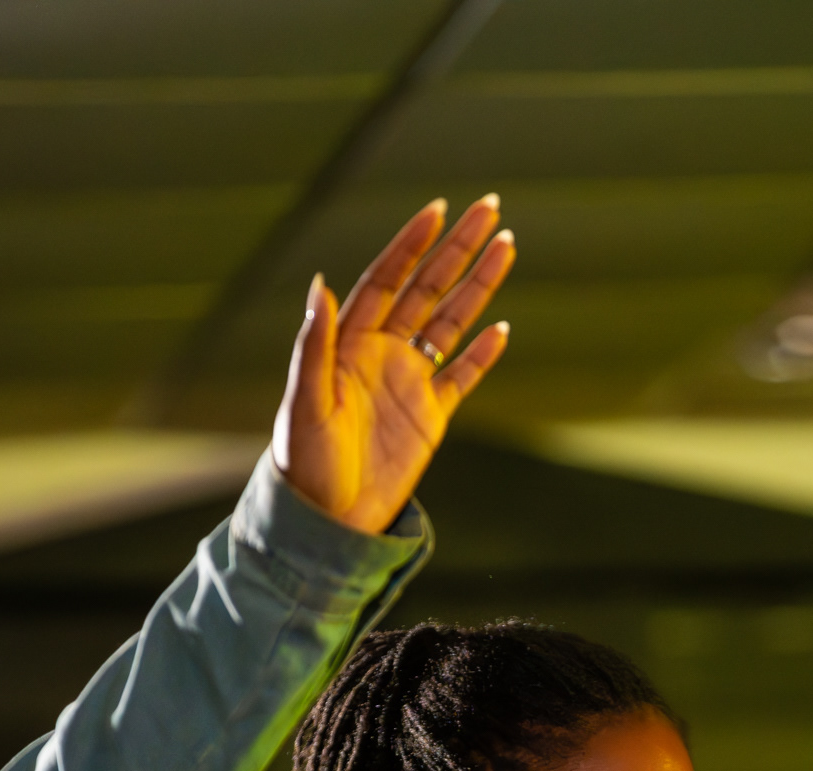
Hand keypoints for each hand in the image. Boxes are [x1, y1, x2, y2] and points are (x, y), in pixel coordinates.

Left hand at [271, 194, 513, 533]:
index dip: (411, 245)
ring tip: (507, 248)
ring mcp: (408, 384)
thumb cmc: (305, 462)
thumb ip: (315, 346)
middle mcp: (382, 354)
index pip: (387, 280)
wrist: (328, 520)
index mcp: (350, 343)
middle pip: (426, 288)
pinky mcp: (429, 418)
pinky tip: (501, 328)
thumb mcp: (305, 403)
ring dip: (478, 287)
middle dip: (457, 248)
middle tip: (490, 208)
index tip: (437, 211)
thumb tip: (320, 286)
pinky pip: (461, 377)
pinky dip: (482, 354)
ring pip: (450, 323)